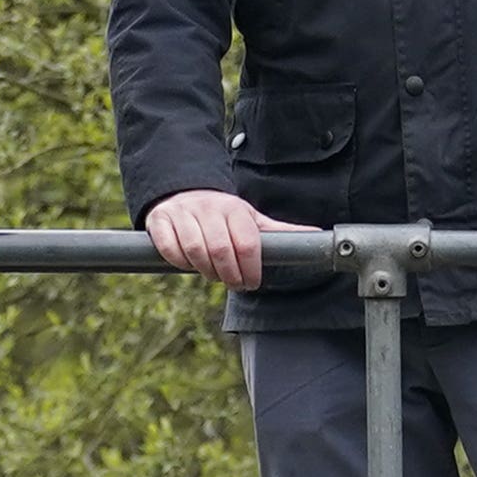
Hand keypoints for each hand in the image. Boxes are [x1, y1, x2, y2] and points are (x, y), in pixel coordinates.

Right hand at [146, 189, 280, 291]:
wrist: (182, 192)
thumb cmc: (222, 215)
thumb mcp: (251, 219)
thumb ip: (279, 231)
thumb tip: (316, 235)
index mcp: (234, 209)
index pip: (246, 243)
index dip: (251, 269)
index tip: (252, 282)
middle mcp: (208, 209)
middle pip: (220, 250)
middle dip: (230, 275)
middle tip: (234, 284)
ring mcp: (182, 214)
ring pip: (194, 250)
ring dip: (205, 271)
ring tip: (213, 276)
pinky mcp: (159, 221)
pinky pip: (169, 248)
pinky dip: (179, 262)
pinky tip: (188, 265)